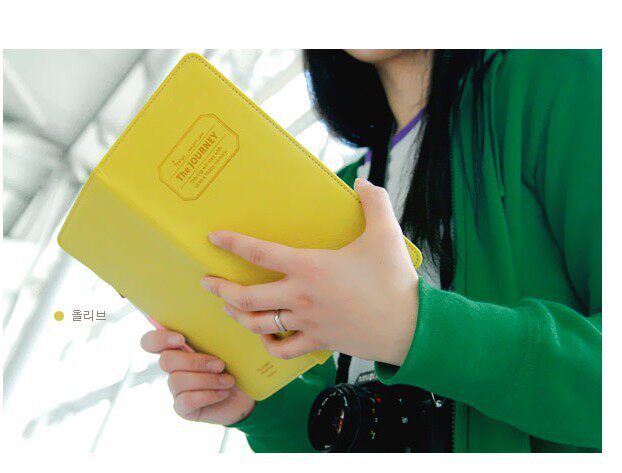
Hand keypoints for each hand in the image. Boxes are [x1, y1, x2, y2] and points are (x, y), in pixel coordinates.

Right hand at [141, 330, 254, 424]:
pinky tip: (223, 392)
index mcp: (179, 347)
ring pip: (177, 381)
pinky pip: (185, 401)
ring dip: (207, 380)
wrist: (248, 392)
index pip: (151, 341)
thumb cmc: (236, 362)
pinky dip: (207, 395)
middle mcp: (174, 367)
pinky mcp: (184, 408)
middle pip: (166, 360)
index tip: (181, 339)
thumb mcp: (227, 343)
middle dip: (195, 361)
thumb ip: (214, 331)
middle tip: (220, 364)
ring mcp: (177, 388)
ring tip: (228, 380)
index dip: (159, 339)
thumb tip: (216, 312)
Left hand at [201, 178, 418, 365]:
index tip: (213, 238)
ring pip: (258, 325)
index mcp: (310, 267)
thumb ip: (374, 203)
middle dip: (220, 290)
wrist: (411, 327)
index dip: (233, 243)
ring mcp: (307, 322)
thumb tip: (362, 182)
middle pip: (246, 297)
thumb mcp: (386, 234)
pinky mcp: (318, 341)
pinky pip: (284, 349)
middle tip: (206, 283)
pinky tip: (265, 339)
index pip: (260, 253)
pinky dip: (269, 345)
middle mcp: (300, 296)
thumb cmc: (395, 281)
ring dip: (238, 316)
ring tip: (228, 309)